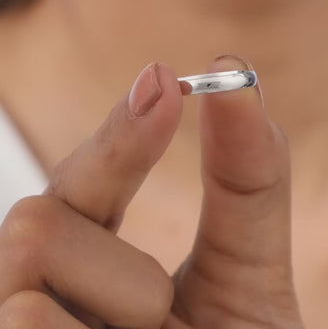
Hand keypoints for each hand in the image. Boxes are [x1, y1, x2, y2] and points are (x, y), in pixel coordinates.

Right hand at [0, 56, 303, 328]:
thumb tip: (234, 80)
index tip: (165, 76)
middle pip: (38, 210)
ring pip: (27, 257)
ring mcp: (15, 319)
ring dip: (118, 300)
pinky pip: (26, 317)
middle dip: (110, 178)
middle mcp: (34, 296)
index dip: (124, 129)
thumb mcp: (249, 279)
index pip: (88, 183)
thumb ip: (245, 183)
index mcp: (94, 270)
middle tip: (172, 197)